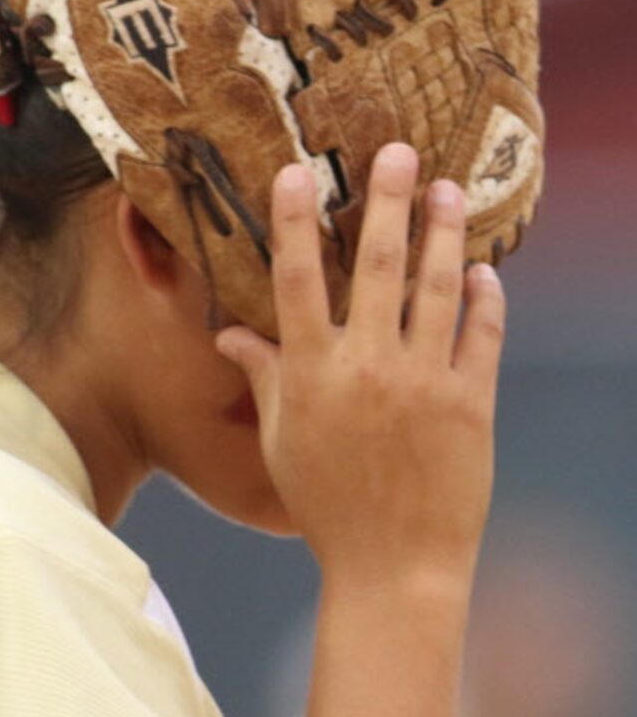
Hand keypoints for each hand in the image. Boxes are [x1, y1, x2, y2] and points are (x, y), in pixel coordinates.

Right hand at [214, 143, 503, 587]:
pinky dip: (485, 299)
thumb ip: (264, 376)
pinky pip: (482, 335)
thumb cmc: (326, 504)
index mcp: (312, 374)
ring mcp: (424, 382)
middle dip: (387, 200)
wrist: (393, 565)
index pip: (296, 279)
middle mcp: (367, 367)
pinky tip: (483, 272)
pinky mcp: (471, 403)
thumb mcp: (279, 440)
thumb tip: (231, 333)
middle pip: (377, 264)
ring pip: (437, 287)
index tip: (298, 171)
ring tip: (449, 192)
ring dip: (443, 233)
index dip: (296, 220)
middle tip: (399, 151)